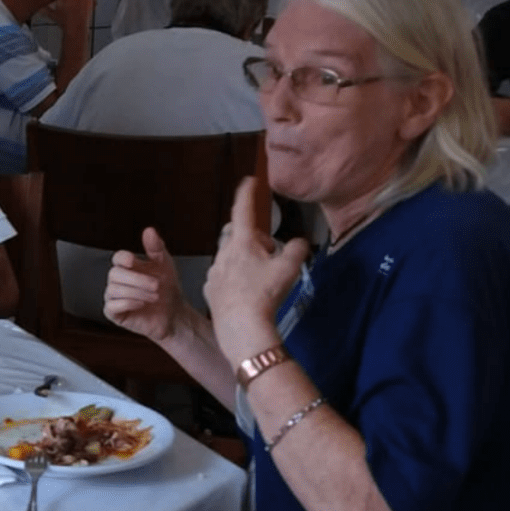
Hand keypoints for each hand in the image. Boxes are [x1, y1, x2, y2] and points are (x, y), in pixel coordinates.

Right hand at [103, 227, 188, 342]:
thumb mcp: (165, 264)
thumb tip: (149, 230)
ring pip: (114, 290)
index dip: (123, 258)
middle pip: (115, 274)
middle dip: (137, 279)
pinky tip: (142, 303)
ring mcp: (114, 297)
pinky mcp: (115, 314)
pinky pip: (111, 306)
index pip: (118, 258)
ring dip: (136, 292)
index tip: (133, 260)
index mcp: (128, 267)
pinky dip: (127, 302)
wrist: (174, 313)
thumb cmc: (167, 287)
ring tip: (155, 296)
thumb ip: (156, 247)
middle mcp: (118, 281)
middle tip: (156, 285)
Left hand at [203, 177, 310, 363]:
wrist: (241, 328)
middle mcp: (223, 253)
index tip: (249, 182)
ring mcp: (214, 272)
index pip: (243, 210)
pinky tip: (246, 293)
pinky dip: (234, 279)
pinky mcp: (210, 290)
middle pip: (239, 236)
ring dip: (244, 260)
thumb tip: (299, 242)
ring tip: (260, 279)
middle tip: (271, 255)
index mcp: (241, 243)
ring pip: (230, 257)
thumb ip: (298, 249)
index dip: (247, 194)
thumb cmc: (265, 295)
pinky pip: (223, 277)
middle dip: (254, 240)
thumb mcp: (289, 269)